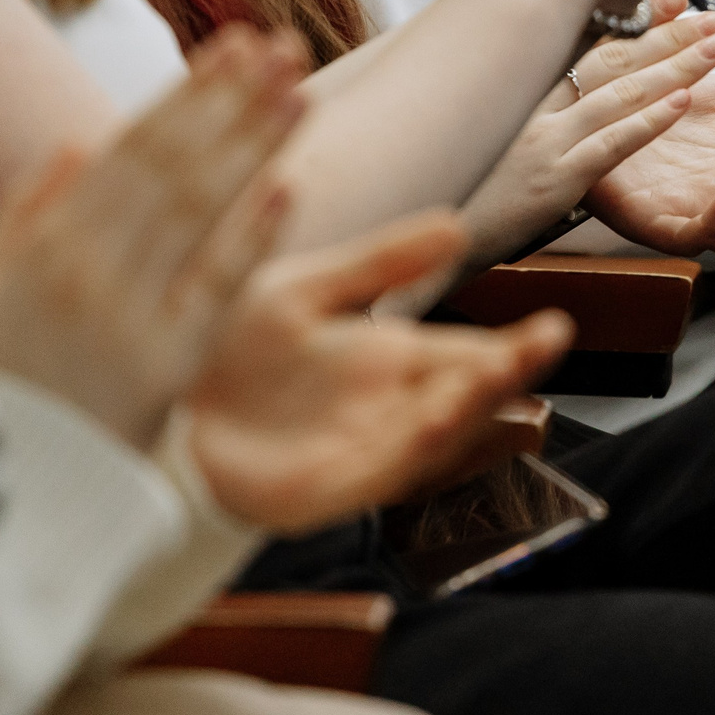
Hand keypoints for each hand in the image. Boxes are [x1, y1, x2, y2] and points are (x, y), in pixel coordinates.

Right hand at [0, 27, 308, 446]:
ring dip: (253, 145)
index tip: (235, 45)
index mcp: (44, 242)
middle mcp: (84, 267)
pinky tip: (285, 188)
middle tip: (285, 47)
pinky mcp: (163, 369)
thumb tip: (79, 145)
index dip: (189, 93)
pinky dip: (247, 237)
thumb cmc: (2, 388)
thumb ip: (30, 215)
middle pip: (172, 166)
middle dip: (232, 101)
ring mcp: (125, 315)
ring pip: (197, 212)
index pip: (130, 146)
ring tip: (302, 93)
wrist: (4, 491)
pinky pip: (212, 291)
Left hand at [185, 213, 574, 532]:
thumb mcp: (308, 290)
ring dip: (466, 407)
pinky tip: (431, 422)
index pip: (468, 353)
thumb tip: (456, 225)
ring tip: (495, 373)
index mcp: (390, 359)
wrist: (160, 405)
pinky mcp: (327, 490)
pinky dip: (409, 449)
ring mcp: (362, 451)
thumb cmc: (230, 350)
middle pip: (465, 396)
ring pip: (432, 435)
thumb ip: (379, 264)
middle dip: (505, 374)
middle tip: (544, 344)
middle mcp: (388, 408)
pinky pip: (379, 472)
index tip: (554, 324)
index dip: (513, 346)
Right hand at [459, 0, 714, 264]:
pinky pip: (609, 145)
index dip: (635, 24)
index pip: (586, 48)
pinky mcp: (551, 181)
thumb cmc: (442, 199)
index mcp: (518, 98)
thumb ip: (510, 121)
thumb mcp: (472, 146)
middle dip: (668, 36)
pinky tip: (682, 101)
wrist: (411, 240)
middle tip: (714, 18)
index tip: (672, 1)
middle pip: (610, 61)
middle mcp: (530, 109)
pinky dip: (648, 121)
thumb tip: (535, 107)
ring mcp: (543, 142)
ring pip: (620, 94)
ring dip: (674, 67)